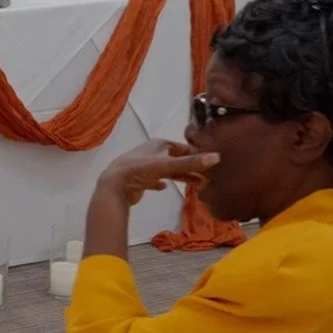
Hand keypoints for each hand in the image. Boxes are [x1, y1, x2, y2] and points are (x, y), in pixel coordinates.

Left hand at [96, 139, 217, 205]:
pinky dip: (160, 183)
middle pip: (177, 159)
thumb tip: (218, 157)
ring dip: (181, 176)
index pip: (184, 147)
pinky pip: (154, 180)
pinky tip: (164, 187)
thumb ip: (191, 163)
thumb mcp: (168, 165)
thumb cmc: (141, 170)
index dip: (198, 155)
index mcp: (159, 144)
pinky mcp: (139, 180)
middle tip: (210, 177)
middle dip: (191, 167)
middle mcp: (152, 152)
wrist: (115, 185)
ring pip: (168, 170)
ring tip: (199, 184)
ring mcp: (145, 166)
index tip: (213, 163)